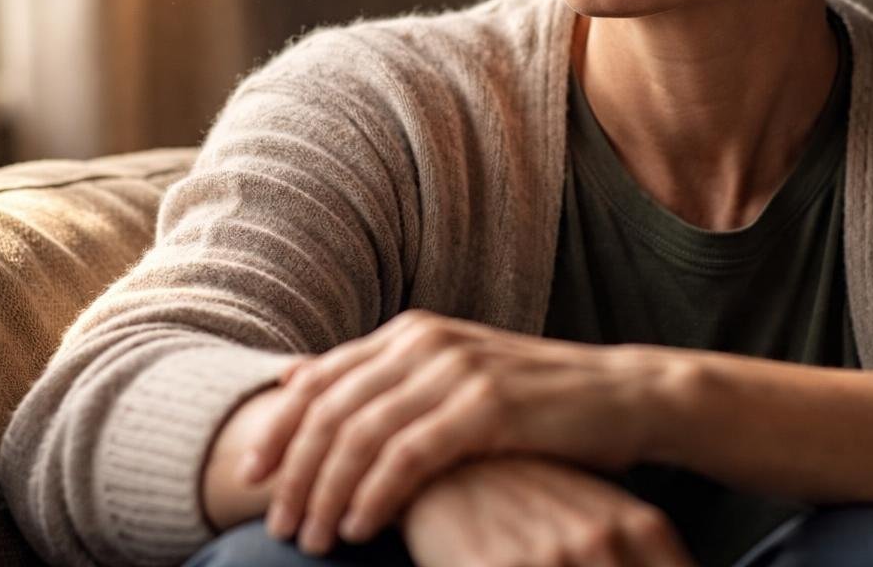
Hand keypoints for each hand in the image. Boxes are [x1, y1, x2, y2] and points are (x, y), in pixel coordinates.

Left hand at [237, 309, 671, 556]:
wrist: (623, 397)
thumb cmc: (535, 403)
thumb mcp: (451, 381)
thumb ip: (382, 380)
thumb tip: (296, 379)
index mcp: (411, 333)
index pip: (320, 378)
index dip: (278, 426)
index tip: (249, 475)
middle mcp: (426, 343)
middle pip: (330, 408)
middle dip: (294, 470)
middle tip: (278, 522)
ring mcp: (456, 371)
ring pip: (359, 435)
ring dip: (326, 492)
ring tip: (311, 540)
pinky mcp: (486, 406)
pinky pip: (408, 456)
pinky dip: (374, 495)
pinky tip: (359, 528)